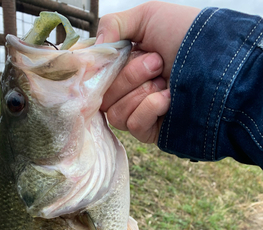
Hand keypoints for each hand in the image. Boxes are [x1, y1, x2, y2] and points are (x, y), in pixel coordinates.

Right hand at [97, 1, 199, 143]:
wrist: (220, 66)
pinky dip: (149, 109)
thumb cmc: (189, 38)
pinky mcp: (150, 130)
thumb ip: (113, 24)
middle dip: (129, 76)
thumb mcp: (150, 15)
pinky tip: (168, 99)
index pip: (94, 76)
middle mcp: (128, 88)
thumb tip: (93, 48)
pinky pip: (133, 125)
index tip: (112, 58)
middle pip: (102, 95)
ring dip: (140, 93)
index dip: (98, 70)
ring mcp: (138, 110)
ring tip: (165, 82)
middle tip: (157, 63)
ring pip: (114, 113)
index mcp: (124, 63)